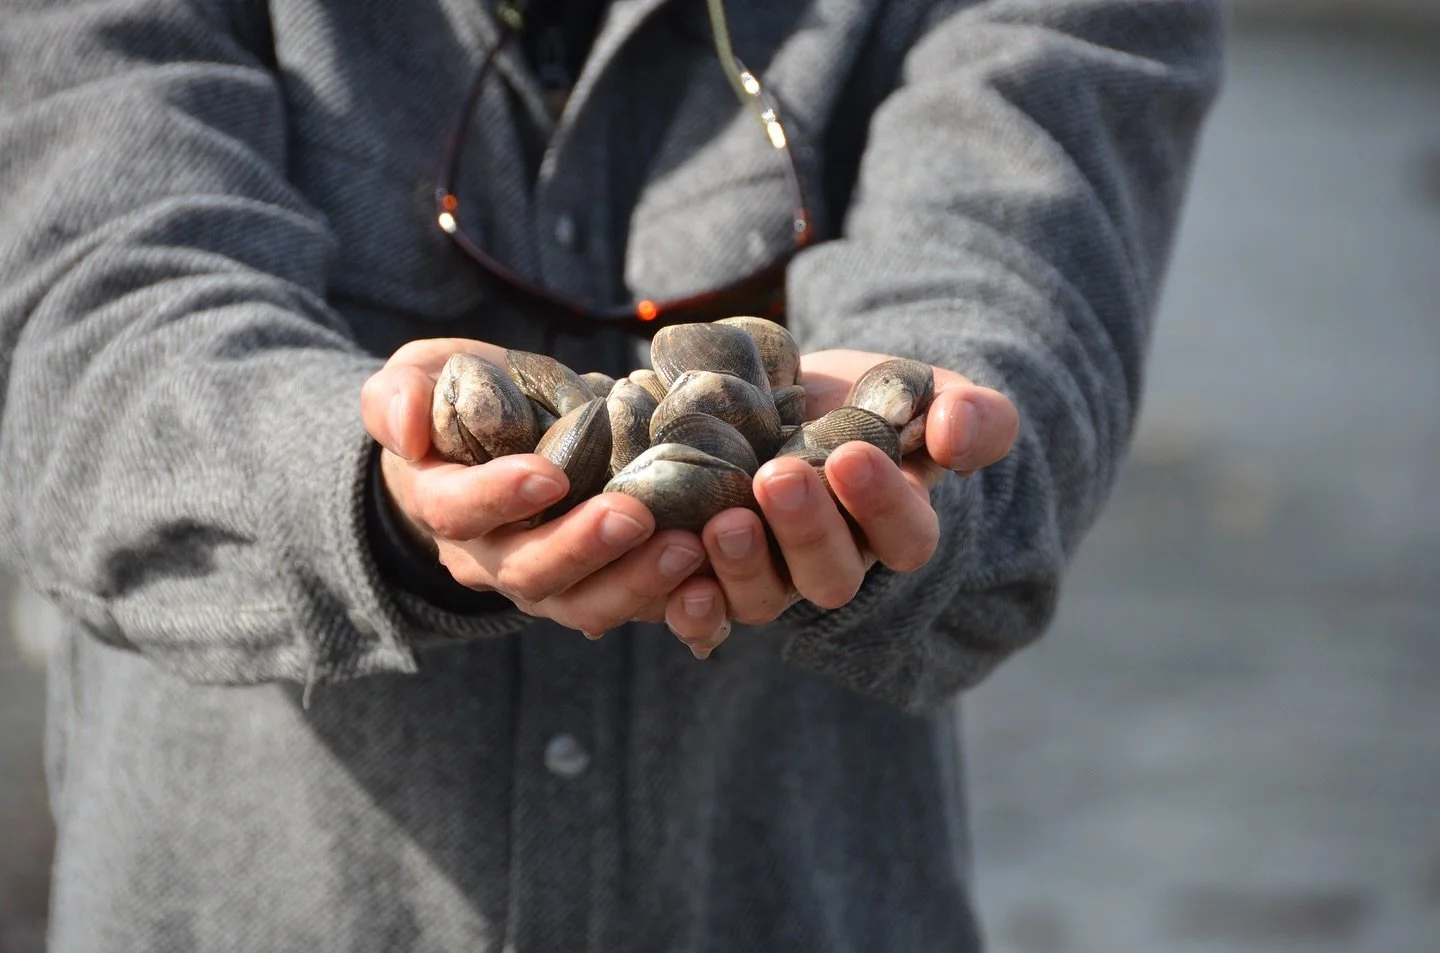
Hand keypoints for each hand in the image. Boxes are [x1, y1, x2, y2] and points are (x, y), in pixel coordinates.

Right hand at [360, 339, 707, 636]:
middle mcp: (490, 555)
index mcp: (442, 503)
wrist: (497, 437)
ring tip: (688, 548)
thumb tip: (405, 429)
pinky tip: (710, 576)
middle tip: (636, 516)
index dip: (499, 497)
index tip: (548, 474)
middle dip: (582, 548)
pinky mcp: (598, 583)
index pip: (460, 512)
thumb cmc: (454, 400)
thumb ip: (397, 396)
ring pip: (582, 604)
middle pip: (529, 573)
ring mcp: (546, 577)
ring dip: (635, 582)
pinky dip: (671, 600)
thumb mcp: (413, 378)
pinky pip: (630, 607)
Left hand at [662, 349, 1018, 656]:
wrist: (792, 391)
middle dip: (806, 531)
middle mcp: (832, 563)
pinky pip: (703, 610)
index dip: (881, 504)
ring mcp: (770, 574)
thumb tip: (956, 433)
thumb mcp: (929, 390)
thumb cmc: (871, 396)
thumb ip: (970, 412)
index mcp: (894, 527)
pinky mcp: (711, 572)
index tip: (851, 454)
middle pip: (831, 577)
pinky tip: (675, 567)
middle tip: (778, 476)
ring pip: (764, 599)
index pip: (905, 537)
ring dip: (743, 566)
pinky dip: (689, 604)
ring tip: (724, 520)